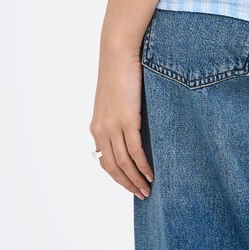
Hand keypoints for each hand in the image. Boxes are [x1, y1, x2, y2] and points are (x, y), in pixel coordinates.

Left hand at [91, 44, 154, 197]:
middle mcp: (101, 130)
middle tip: (141, 195)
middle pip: (112, 167)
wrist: (118, 54)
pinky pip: (134, 151)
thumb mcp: (117, 101)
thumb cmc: (121, 73)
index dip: (118, 177)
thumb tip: (135, 131)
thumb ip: (121, 118)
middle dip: (127, 184)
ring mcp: (113, 126)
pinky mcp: (127, 120)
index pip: (105, 161)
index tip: (130, 186)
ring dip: (136, 180)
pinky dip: (143, 166)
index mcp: (97, 127)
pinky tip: (151, 174)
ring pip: (123, 163)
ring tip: (148, 190)